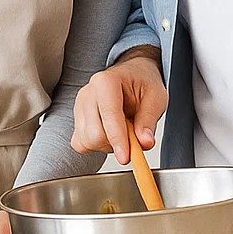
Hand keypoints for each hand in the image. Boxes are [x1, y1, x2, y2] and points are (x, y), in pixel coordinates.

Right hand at [70, 48, 166, 163]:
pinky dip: (95, 146)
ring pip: (86, 141)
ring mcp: (79, 106)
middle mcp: (88, 93)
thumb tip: (144, 142)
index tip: (126, 157)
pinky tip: (109, 135)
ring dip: (107, 145)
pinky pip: (80, 143)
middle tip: (133, 137)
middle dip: (115, 144)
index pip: (109, 116)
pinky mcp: (77, 119)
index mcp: (106, 81)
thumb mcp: (156, 97)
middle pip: (94, 134)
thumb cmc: (142, 82)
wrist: (132, 75)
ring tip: (122, 132)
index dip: (118, 140)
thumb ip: (149, 120)